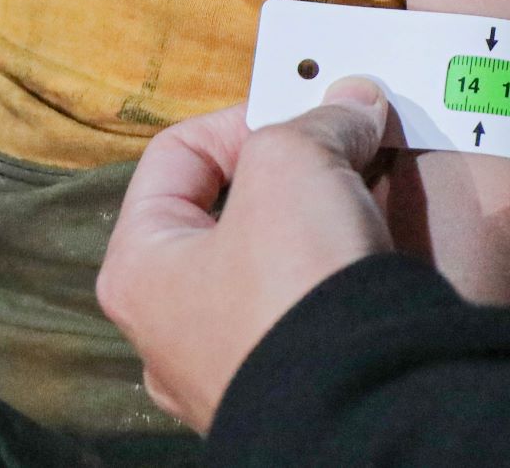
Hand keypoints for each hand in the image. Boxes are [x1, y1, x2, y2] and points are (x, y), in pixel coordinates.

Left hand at [96, 83, 394, 431]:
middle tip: (339, 152)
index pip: (176, 154)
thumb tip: (354, 104)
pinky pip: (306, 314)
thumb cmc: (292, 285)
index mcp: (137, 269)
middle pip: (223, 213)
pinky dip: (335, 279)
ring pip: (268, 266)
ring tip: (363, 198)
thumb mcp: (293, 162)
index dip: (242, 117)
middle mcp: (168, 331)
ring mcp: (227, 370)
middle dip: (286, 174)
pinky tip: (372, 260)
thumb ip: (317, 120)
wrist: (363, 404)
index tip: (304, 114)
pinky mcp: (287, 392)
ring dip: (315, 225)